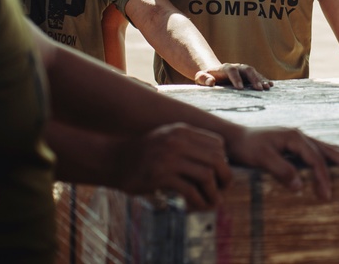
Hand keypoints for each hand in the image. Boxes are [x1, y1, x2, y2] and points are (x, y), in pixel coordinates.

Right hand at [115, 123, 231, 209]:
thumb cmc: (144, 154)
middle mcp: (178, 141)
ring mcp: (169, 157)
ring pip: (207, 176)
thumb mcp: (167, 139)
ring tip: (211, 203)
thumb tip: (219, 160)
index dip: (224, 162)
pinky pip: (190, 190)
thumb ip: (189, 145)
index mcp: (183, 131)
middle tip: (222, 193)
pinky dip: (198, 201)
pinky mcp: (161, 176)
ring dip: (213, 194)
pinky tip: (194, 207)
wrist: (113, 160)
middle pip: (217, 160)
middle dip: (224, 179)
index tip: (221, 177)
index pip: (218, 144)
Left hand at [195, 63, 273, 90]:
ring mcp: (243, 70)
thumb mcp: (200, 78)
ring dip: (261, 79)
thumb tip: (211, 82)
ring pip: (254, 72)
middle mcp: (236, 66)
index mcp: (224, 68)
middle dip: (253, 78)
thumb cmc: (206, 78)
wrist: (214, 74)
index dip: (236, 78)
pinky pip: (258, 76)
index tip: (240, 88)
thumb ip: (203, 79)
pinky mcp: (248, 75)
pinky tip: (271, 85)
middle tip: (259, 88)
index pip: (231, 70)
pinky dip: (264, 80)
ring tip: (267, 87)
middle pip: (246, 69)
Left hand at [226, 126, 338, 200]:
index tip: (327, 195)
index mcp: (295, 137)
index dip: (323, 177)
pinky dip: (332, 153)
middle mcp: (300, 135)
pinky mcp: (295, 144)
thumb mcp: (262, 158)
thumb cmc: (247, 147)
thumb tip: (299, 185)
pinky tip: (338, 155)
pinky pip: (318, 150)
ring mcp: (299, 138)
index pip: (315, 159)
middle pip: (328, 149)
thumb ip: (281, 169)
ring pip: (326, 147)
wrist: (235, 137)